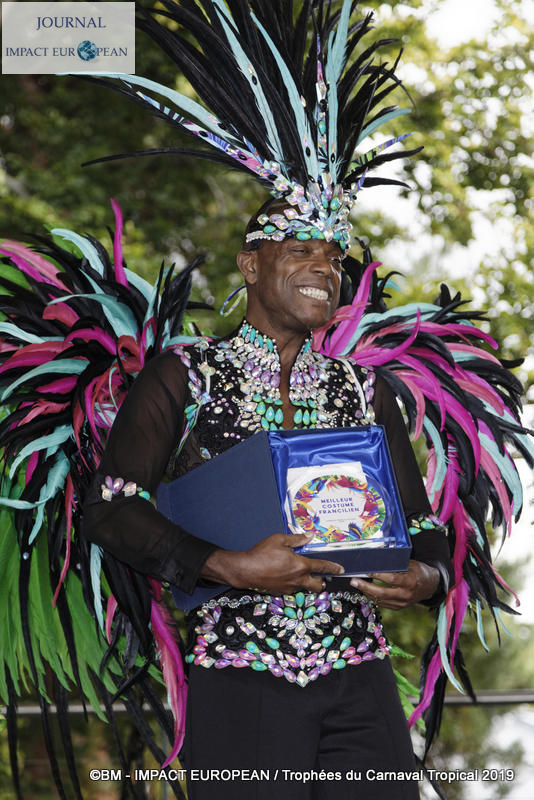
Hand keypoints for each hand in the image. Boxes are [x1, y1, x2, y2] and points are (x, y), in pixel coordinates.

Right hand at [202, 533, 344, 594]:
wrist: (246, 570)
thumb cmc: (262, 553)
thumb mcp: (280, 540)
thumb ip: (297, 539)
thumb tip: (309, 536)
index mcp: (301, 565)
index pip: (322, 567)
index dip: (333, 567)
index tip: (341, 569)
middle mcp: (298, 579)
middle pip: (317, 586)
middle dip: (322, 582)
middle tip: (321, 577)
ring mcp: (289, 588)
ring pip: (304, 588)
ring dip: (305, 582)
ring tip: (299, 574)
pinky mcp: (280, 593)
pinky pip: (291, 589)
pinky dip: (292, 583)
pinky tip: (284, 576)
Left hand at [349, 560, 439, 608]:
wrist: (430, 586)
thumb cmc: (418, 571)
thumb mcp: (409, 563)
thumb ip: (395, 563)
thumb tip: (377, 555)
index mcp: (409, 581)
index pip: (391, 579)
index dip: (378, 575)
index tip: (366, 571)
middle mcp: (406, 594)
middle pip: (382, 593)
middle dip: (365, 587)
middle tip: (354, 581)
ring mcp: (402, 603)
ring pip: (380, 600)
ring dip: (366, 592)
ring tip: (357, 584)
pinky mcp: (399, 607)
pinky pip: (383, 604)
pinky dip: (373, 597)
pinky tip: (366, 591)